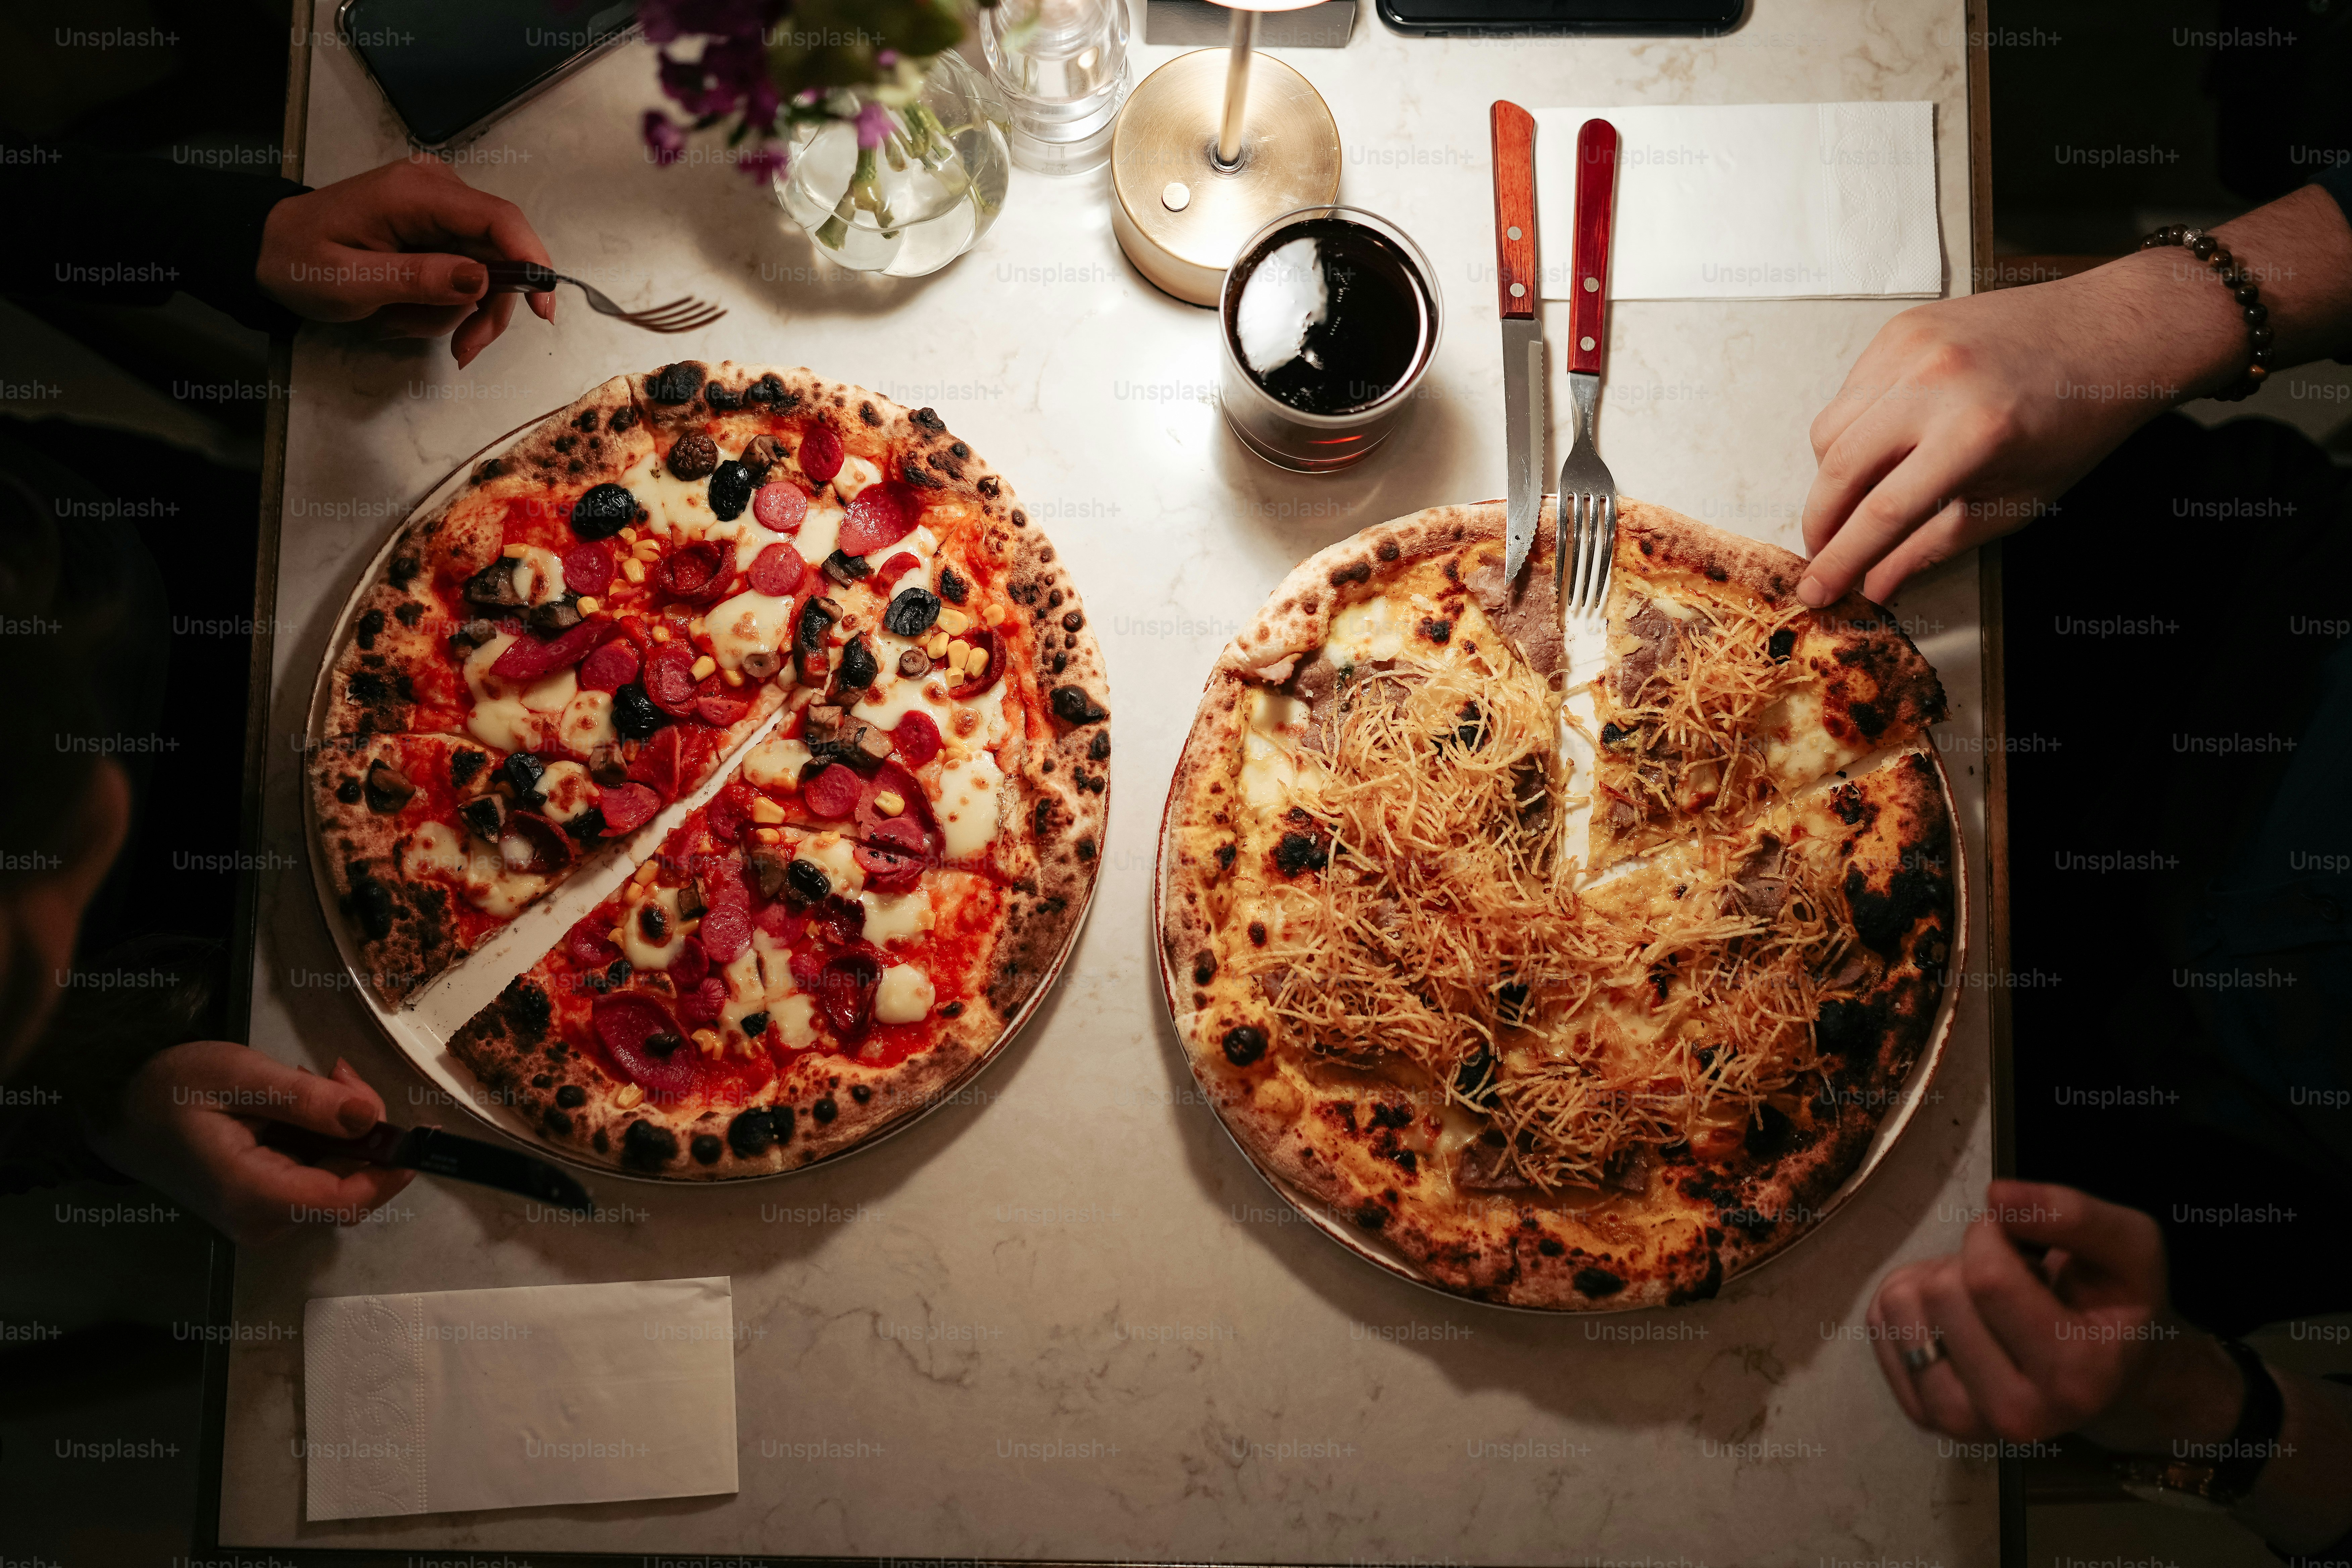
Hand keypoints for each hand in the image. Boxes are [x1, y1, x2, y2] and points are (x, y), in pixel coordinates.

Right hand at [85, 1042, 415, 1246]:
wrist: (120, 1111)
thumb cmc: (172, 1089)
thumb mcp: (240, 1076)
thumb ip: (306, 1100)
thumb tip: (370, 1116)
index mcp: (253, 1195)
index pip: (346, 1201)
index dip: (390, 1169)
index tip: (416, 1129)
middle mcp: (260, 1221)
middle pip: (347, 1189)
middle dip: (363, 1132)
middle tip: (338, 1074)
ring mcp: (261, 1218)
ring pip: (335, 1181)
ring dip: (342, 1130)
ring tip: (315, 1080)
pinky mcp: (262, 1206)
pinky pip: (314, 1177)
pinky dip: (323, 1139)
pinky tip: (301, 1102)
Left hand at [256, 155, 556, 368]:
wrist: (269, 247)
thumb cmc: (300, 261)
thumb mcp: (351, 281)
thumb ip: (417, 278)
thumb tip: (481, 279)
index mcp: (417, 193)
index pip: (499, 220)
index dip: (532, 262)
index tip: (542, 310)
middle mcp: (437, 190)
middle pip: (500, 253)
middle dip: (486, 308)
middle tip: (463, 352)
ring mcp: (438, 209)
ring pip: (485, 270)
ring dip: (455, 312)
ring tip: (402, 325)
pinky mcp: (435, 228)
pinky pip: (464, 271)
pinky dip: (443, 303)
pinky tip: (404, 312)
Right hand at [1796, 255, 2229, 608]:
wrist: (2109, 334)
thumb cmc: (2073, 422)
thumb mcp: (2015, 501)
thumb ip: (1936, 545)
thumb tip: (1876, 584)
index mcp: (1973, 435)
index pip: (1880, 512)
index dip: (1841, 560)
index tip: (1816, 592)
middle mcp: (1934, 383)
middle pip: (1838, 468)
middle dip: (1820, 523)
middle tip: (1822, 552)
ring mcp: (1912, 348)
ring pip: (1830, 428)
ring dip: (1832, 475)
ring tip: (1860, 495)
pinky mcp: (1901, 327)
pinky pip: (1848, 391)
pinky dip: (1853, 427)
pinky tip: (1885, 441)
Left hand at [1866, 1180, 2241, 1450]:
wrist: (2106, 1372)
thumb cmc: (2115, 1304)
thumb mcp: (2128, 1246)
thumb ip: (2072, 1214)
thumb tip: (1997, 1195)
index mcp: (2076, 1377)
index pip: (1987, 1277)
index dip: (1993, 1237)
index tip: (2024, 1247)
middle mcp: (2017, 1415)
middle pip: (1941, 1292)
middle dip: (1968, 1261)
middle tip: (2012, 1282)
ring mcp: (1963, 1422)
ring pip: (1900, 1306)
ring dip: (1934, 1280)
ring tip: (1984, 1301)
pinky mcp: (1922, 1414)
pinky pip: (1878, 1325)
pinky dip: (1909, 1302)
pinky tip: (1956, 1317)